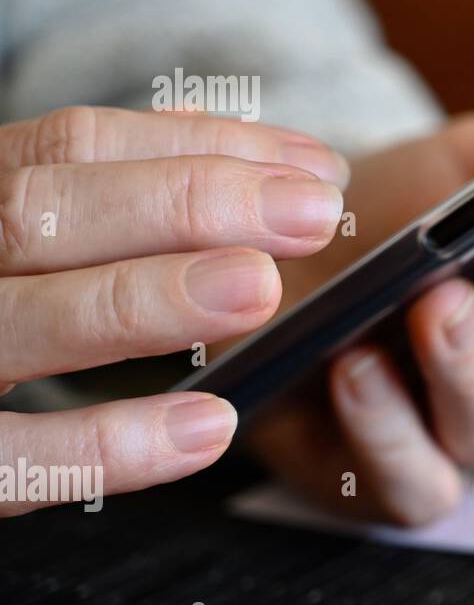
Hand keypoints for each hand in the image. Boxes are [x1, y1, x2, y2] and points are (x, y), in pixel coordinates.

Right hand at [0, 106, 346, 516]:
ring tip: (259, 288)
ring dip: (149, 300)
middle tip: (311, 214)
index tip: (313, 168)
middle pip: (42, 214)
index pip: (75, 145)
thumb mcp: (26, 235)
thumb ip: (118, 194)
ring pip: (21, 320)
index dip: (202, 148)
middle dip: (189, 205)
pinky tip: (207, 427)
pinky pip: (15, 460)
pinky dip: (111, 444)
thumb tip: (266, 161)